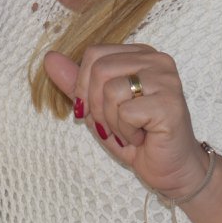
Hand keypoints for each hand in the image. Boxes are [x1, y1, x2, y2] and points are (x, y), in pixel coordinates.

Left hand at [43, 45, 211, 201]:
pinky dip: (126, 132)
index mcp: (140, 54)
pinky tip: (142, 137)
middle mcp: (157, 60)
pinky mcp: (170, 102)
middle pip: (99, 69)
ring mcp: (166, 80)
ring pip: (111, 90)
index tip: (93, 110)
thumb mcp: (98, 108)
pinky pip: (126, 112)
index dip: (83, 85)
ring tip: (129, 131)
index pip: (94, 53)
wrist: (171, 169)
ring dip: (111, 122)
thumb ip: (76, 83)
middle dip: (95, 106)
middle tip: (112, 125)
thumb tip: (50, 58)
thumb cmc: (137, 137)